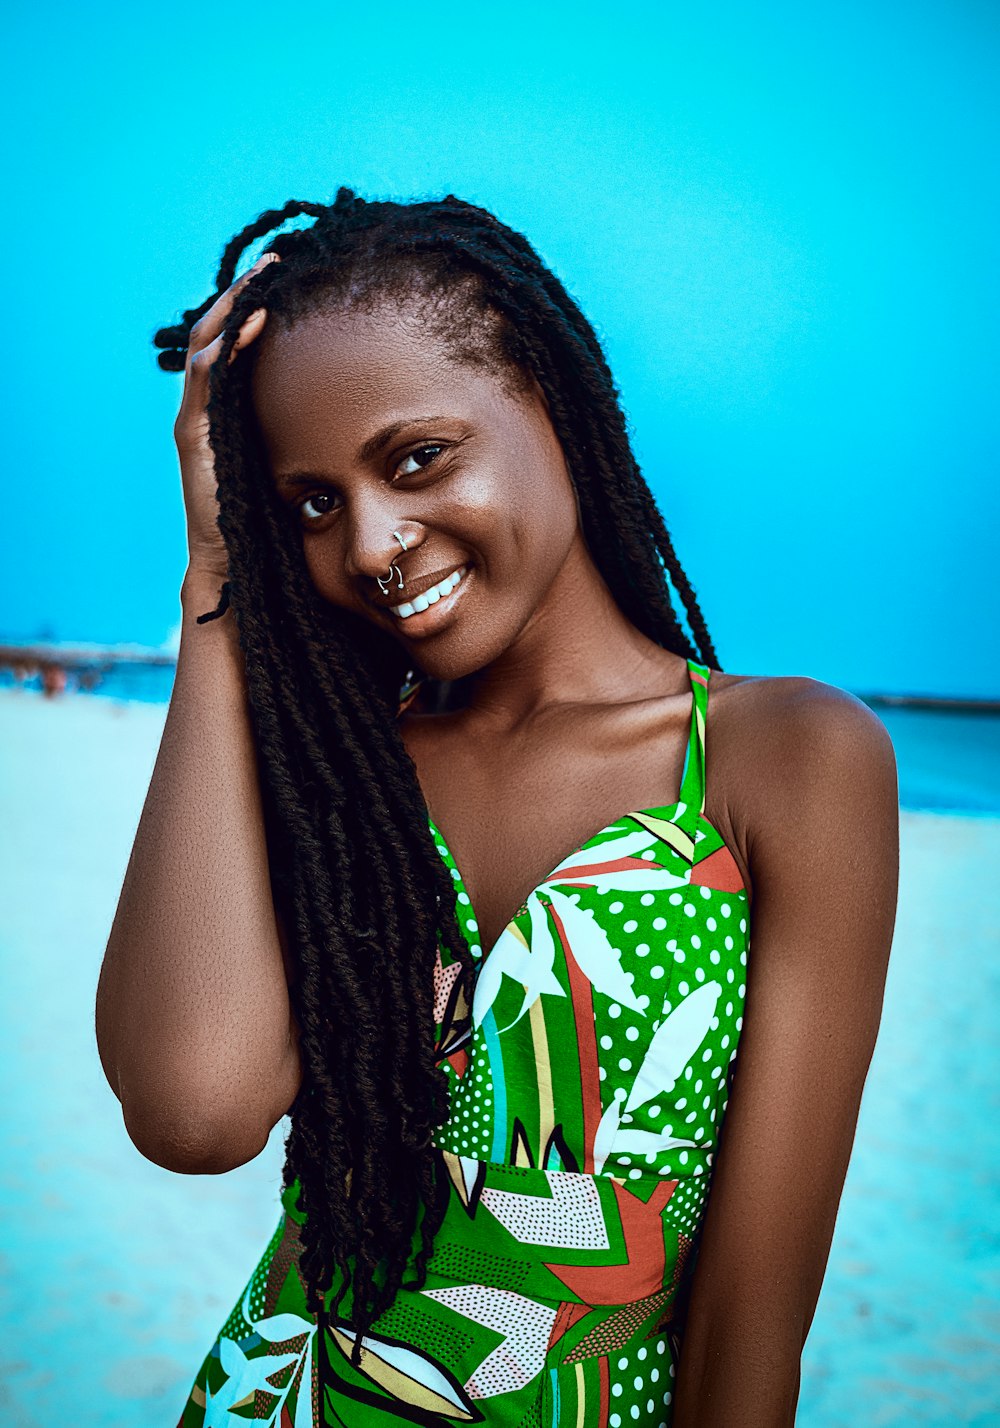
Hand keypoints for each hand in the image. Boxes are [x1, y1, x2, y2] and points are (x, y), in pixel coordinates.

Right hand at [173, 252, 279, 578]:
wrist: (238, 560)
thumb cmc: (269, 518)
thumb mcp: (293, 459)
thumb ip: (305, 429)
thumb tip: (355, 407)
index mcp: (228, 409)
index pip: (235, 343)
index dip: (253, 306)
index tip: (284, 277)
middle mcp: (206, 408)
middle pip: (216, 333)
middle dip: (242, 293)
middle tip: (273, 262)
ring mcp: (196, 419)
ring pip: (207, 346)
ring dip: (234, 308)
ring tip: (263, 280)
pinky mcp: (194, 434)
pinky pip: (207, 378)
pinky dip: (227, 347)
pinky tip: (253, 324)